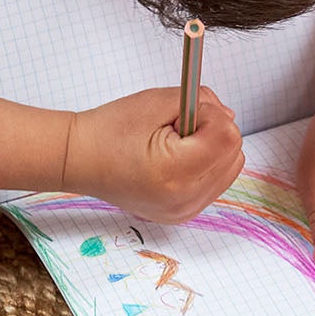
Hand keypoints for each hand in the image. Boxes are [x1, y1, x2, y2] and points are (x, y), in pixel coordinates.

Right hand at [63, 84, 243, 222]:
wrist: (80, 160)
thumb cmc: (108, 133)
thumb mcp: (157, 102)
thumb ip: (202, 102)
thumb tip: (228, 115)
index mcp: (175, 173)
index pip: (227, 136)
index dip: (210, 115)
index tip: (186, 114)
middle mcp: (183, 199)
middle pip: (234, 154)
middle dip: (214, 133)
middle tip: (178, 129)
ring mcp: (184, 211)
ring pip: (230, 169)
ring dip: (212, 150)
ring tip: (175, 146)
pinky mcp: (183, 213)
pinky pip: (215, 183)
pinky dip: (205, 166)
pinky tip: (177, 160)